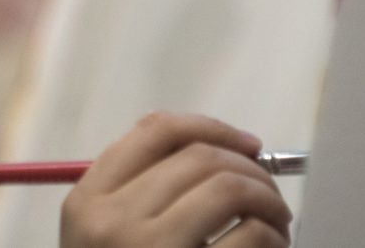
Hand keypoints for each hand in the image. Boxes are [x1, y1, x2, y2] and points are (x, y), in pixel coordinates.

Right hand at [60, 112, 290, 247]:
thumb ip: (142, 193)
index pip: (156, 131)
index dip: (212, 127)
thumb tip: (226, 147)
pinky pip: (250, 238)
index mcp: (87, 201)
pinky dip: (273, 239)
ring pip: (230, 188)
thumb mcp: (107, 241)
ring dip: (269, 201)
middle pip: (200, 157)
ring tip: (278, 224)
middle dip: (251, 169)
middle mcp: (111, 222)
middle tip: (270, 194)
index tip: (249, 145)